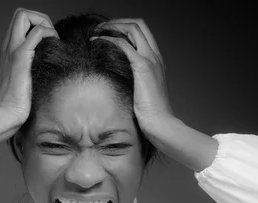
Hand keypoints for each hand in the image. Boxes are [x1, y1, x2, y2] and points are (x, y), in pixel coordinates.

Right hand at [0, 8, 58, 126]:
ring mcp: (12, 50)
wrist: (6, 115)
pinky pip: (36, 33)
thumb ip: (29, 72)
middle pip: (20, 14)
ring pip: (24, 15)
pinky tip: (53, 48)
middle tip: (51, 38)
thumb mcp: (23, 84)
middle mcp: (7, 47)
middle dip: (40, 18)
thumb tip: (46, 70)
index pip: (19, 23)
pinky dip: (48, 34)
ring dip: (44, 23)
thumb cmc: (16, 105)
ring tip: (52, 42)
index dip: (36, 25)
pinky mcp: (20, 57)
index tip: (47, 42)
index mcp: (6, 52)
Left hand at [91, 19, 174, 145]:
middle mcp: (156, 56)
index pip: (143, 34)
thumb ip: (133, 83)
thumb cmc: (150, 116)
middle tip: (101, 29)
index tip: (108, 34)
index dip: (124, 28)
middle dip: (117, 22)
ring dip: (112, 26)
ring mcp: (151, 59)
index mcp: (157, 61)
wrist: (160, 124)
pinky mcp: (143, 66)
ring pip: (133, 28)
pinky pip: (123, 43)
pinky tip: (96, 42)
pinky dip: (108, 39)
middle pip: (138, 25)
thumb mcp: (141, 94)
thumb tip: (115, 82)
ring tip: (97, 32)